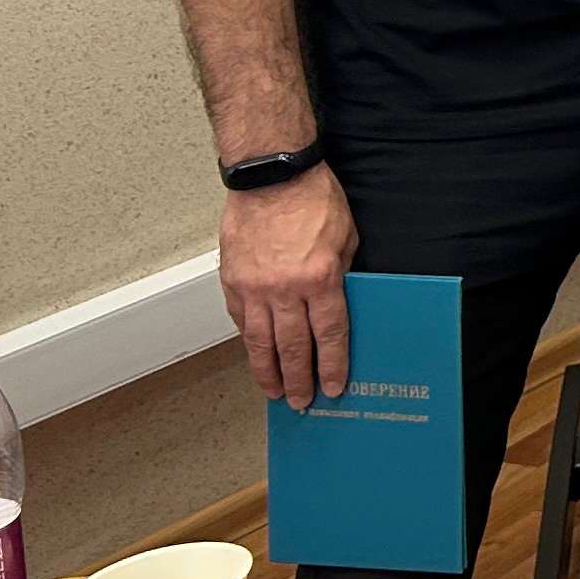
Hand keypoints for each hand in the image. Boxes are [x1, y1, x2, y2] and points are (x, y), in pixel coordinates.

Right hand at [220, 168, 357, 404]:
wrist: (272, 176)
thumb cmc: (314, 199)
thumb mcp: (347, 238)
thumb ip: (343, 275)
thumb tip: (340, 306)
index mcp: (321, 279)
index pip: (328, 335)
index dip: (331, 366)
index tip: (332, 388)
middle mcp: (285, 289)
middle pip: (293, 347)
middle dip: (298, 379)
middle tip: (301, 402)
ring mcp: (254, 287)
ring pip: (259, 342)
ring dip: (267, 371)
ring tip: (274, 391)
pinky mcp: (232, 280)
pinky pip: (241, 320)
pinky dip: (248, 340)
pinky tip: (255, 354)